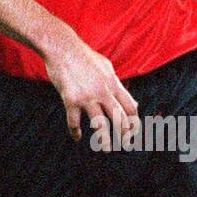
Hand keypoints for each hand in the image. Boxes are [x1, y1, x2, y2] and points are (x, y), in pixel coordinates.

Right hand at [44, 30, 138, 146]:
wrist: (62, 47)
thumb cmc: (84, 57)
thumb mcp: (107, 67)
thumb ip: (119, 85)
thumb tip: (133, 102)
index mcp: (113, 83)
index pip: (130, 106)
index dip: (134, 121)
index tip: (134, 131)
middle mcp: (103, 91)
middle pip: (119, 118)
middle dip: (124, 134)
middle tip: (126, 144)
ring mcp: (87, 97)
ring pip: (99, 124)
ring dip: (104, 140)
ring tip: (107, 149)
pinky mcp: (71, 100)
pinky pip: (74, 121)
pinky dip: (76, 131)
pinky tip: (77, 137)